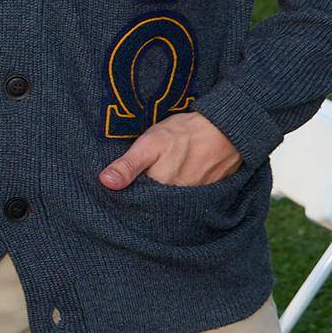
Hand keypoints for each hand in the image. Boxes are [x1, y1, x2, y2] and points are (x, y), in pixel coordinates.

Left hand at [98, 111, 244, 189]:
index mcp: (160, 189)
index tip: (122, 183)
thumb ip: (128, 165)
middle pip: (154, 202)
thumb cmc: (184, 134)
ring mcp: (194, 199)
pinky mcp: (207, 194)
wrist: (226, 130)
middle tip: (144, 174)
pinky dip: (180, 191)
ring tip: (161, 175)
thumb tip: (105, 182)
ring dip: (163, 193)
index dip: (128, 191)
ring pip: (170, 201)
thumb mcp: (150, 144)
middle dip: (145, 193)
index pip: (137, 199)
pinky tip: (177, 178)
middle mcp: (178, 201)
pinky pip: (188, 199)